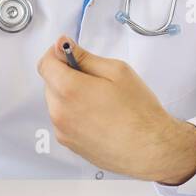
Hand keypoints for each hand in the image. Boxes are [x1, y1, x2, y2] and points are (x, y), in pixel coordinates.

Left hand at [36, 36, 195, 184]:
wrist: (149, 149)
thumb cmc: (138, 110)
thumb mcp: (116, 71)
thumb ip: (84, 56)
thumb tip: (62, 45)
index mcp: (69, 89)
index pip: (45, 64)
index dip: (57, 54)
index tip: (71, 54)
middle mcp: (59, 112)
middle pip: (50, 83)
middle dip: (67, 75)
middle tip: (96, 80)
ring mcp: (62, 131)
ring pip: (57, 102)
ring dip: (71, 96)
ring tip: (100, 102)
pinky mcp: (69, 144)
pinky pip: (64, 120)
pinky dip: (75, 114)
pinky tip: (99, 117)